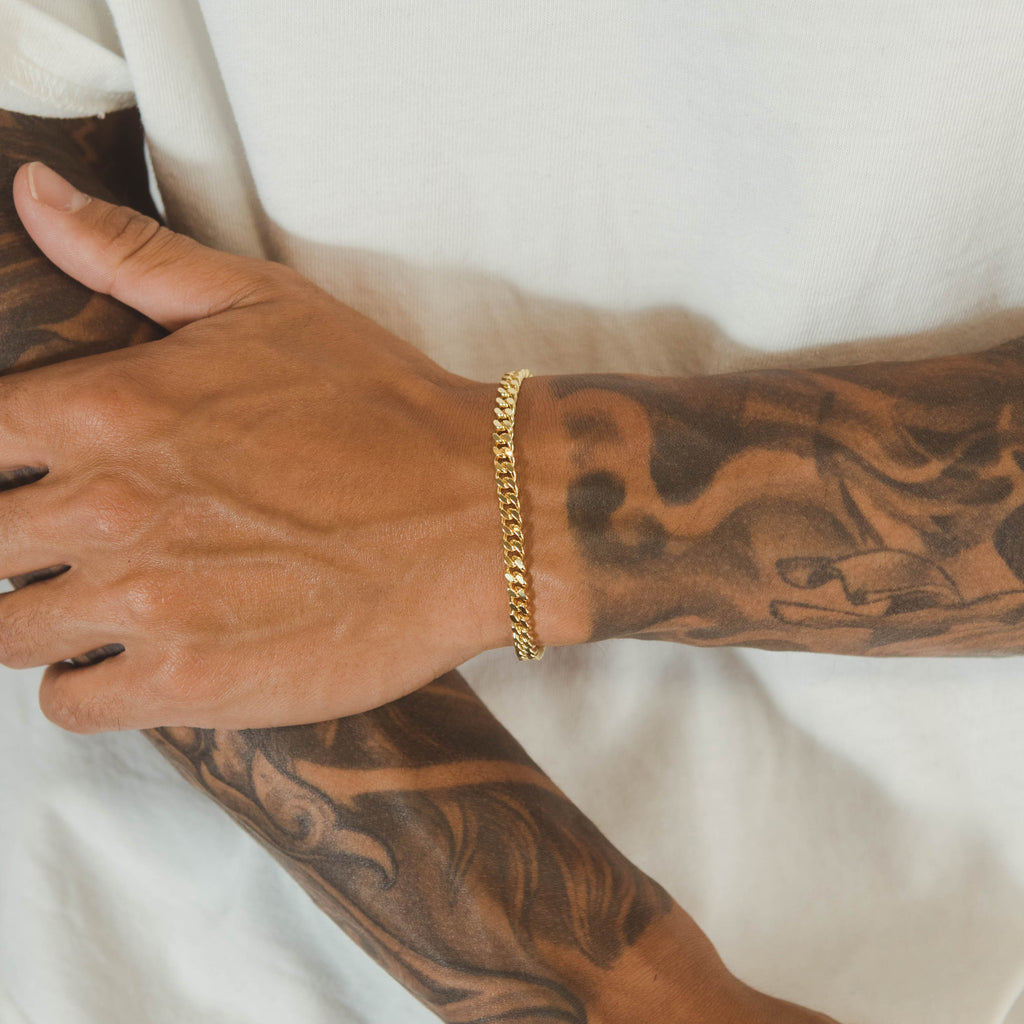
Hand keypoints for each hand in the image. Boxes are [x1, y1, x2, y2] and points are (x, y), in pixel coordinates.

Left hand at [7, 161, 510, 731]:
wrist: (481, 515)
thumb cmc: (382, 407)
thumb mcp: (264, 304)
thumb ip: (133, 256)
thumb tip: (34, 195)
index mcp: (109, 410)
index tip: (31, 469)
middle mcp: (109, 513)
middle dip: (16, 538)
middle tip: (80, 535)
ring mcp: (146, 609)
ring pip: (9, 634)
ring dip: (45, 615)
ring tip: (106, 597)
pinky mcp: (192, 685)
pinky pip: (71, 704)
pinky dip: (87, 683)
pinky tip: (137, 654)